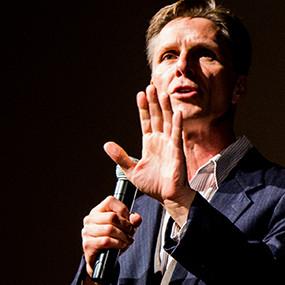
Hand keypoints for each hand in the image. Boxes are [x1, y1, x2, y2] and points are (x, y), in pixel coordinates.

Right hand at [80, 195, 142, 284]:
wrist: (102, 260)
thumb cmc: (113, 241)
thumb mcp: (125, 229)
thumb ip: (132, 222)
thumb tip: (136, 218)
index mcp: (98, 211)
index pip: (111, 201)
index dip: (124, 210)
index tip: (129, 220)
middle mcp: (90, 219)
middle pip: (113, 217)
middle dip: (126, 226)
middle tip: (131, 233)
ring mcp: (87, 232)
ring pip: (110, 229)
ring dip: (124, 237)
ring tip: (128, 241)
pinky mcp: (88, 244)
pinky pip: (106, 241)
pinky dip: (118, 244)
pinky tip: (121, 246)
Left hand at [104, 85, 195, 223]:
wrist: (167, 197)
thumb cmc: (153, 185)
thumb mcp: (131, 170)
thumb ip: (121, 157)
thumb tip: (107, 145)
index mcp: (149, 144)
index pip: (146, 121)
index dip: (143, 108)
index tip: (140, 95)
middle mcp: (160, 141)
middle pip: (157, 117)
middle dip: (153, 102)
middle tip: (150, 87)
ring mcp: (169, 145)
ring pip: (168, 122)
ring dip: (166, 108)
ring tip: (162, 94)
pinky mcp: (177, 151)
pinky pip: (177, 135)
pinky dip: (177, 124)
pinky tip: (176, 113)